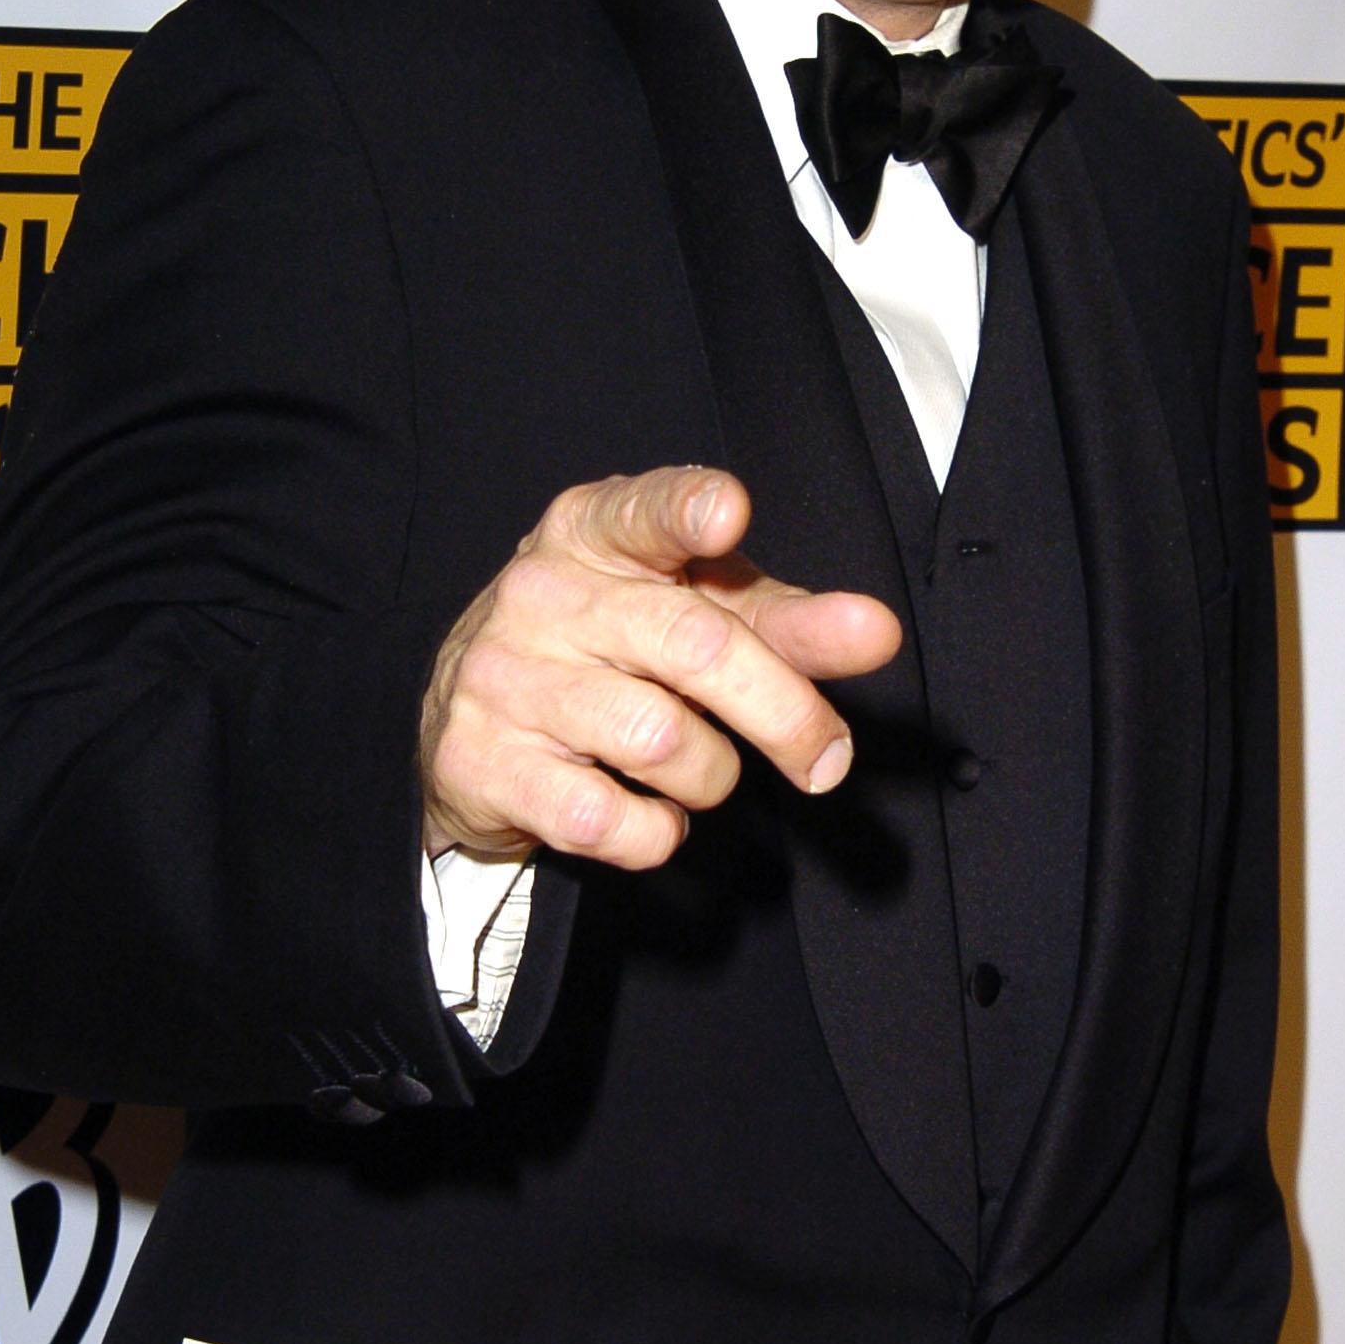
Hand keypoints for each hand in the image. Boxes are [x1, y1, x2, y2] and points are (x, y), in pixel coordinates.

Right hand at [420, 466, 900, 870]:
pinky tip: (647, 814)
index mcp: (594, 532)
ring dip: (713, 778)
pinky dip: (656, 833)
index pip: (644, 510)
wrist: (466, 720)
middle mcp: (541, 592)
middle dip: (785, 714)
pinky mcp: (483, 763)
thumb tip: (878, 632)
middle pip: (696, 648)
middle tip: (827, 758)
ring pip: (661, 742)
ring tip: (699, 771)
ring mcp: (505, 677)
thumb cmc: (612, 650)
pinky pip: (608, 820)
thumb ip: (787, 622)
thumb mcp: (694, 615)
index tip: (729, 512)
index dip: (688, 510)